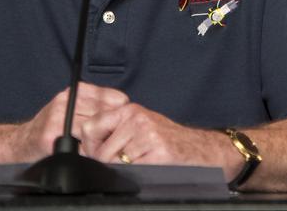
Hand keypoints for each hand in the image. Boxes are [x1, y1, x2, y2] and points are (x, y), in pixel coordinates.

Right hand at [4, 83, 129, 162]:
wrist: (19, 144)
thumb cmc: (51, 128)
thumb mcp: (72, 109)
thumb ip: (94, 106)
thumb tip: (126, 109)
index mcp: (75, 92)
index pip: (110, 97)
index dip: (120, 112)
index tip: (123, 122)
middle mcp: (66, 101)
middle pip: (104, 113)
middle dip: (112, 128)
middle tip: (114, 139)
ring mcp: (58, 117)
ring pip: (93, 128)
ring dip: (99, 142)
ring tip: (100, 148)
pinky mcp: (51, 135)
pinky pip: (78, 145)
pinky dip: (85, 152)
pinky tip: (85, 154)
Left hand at [80, 103, 238, 174]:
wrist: (204, 150)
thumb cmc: (169, 142)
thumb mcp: (139, 130)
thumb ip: (112, 135)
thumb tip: (82, 149)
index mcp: (129, 111)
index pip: (91, 127)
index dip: (90, 146)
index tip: (99, 153)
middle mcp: (136, 118)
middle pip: (99, 151)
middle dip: (107, 164)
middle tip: (129, 162)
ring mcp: (147, 135)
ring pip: (112, 164)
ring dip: (123, 171)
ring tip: (143, 164)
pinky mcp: (157, 153)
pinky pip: (130, 172)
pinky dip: (137, 176)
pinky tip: (151, 168)